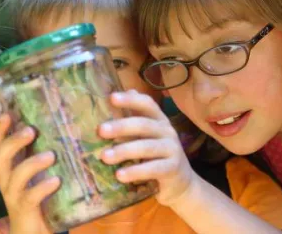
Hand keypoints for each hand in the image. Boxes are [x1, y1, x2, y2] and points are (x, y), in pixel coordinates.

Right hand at [0, 114, 59, 233]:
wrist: (34, 231)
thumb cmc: (41, 196)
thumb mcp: (41, 172)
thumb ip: (45, 154)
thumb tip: (63, 129)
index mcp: (10, 168)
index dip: (0, 130)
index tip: (7, 114)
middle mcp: (8, 180)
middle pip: (1, 156)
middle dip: (14, 141)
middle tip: (31, 130)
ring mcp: (14, 195)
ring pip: (15, 176)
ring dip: (32, 163)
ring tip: (51, 155)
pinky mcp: (25, 210)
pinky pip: (29, 197)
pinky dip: (42, 187)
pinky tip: (56, 181)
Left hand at [99, 90, 196, 205]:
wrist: (180, 183)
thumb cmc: (157, 157)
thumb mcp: (145, 137)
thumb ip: (132, 120)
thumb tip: (112, 97)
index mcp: (159, 120)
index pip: (147, 104)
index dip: (131, 100)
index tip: (111, 98)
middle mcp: (167, 131)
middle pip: (144, 125)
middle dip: (121, 126)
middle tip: (101, 130)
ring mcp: (172, 149)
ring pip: (147, 147)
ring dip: (124, 151)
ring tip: (104, 157)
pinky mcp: (173, 168)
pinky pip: (153, 168)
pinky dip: (135, 171)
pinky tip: (119, 175)